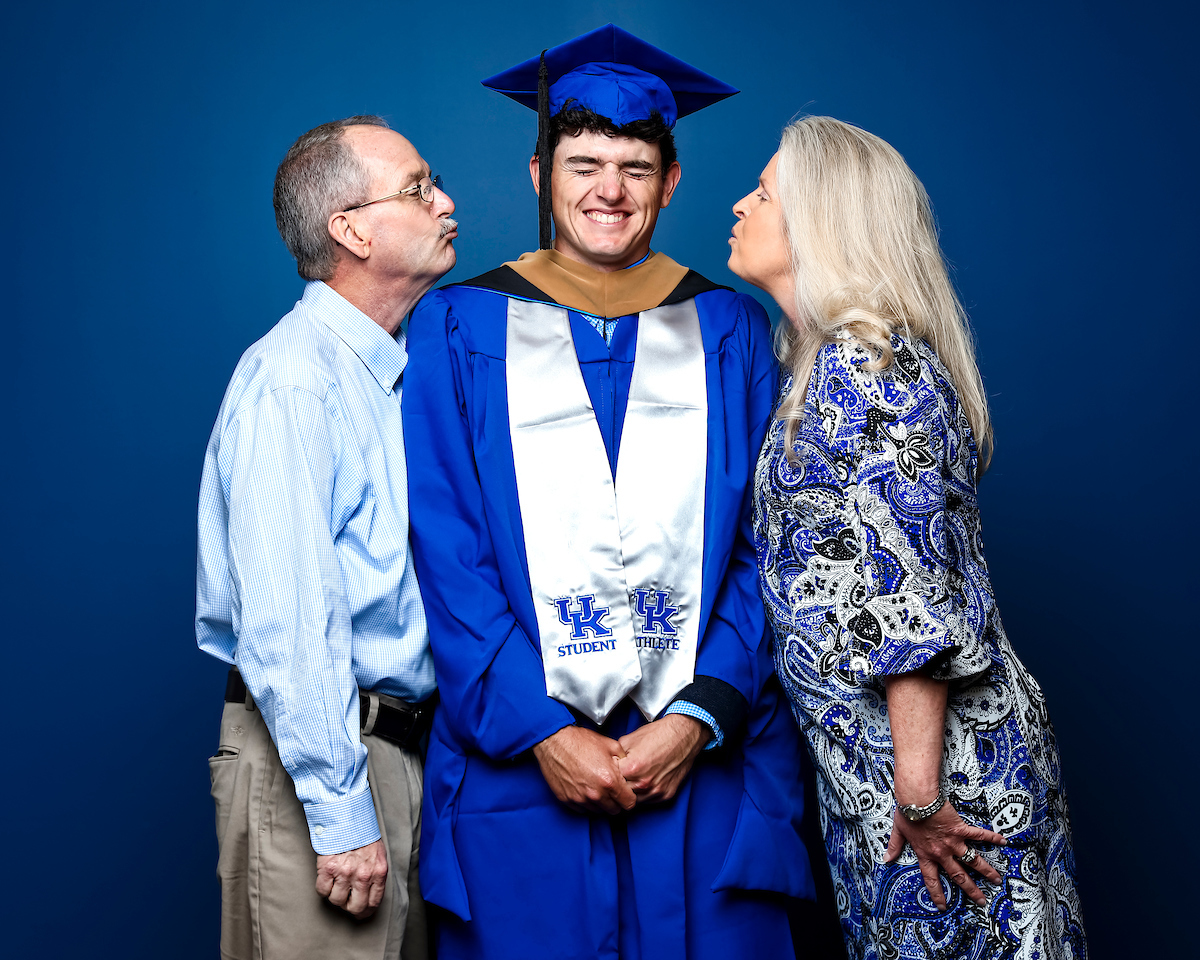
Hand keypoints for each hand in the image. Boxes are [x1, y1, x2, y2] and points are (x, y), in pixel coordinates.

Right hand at [315, 839, 387, 918]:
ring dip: (335, 895)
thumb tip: (370, 894)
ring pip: (336, 900)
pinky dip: (323, 887)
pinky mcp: (328, 869)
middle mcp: (363, 875)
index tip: (360, 912)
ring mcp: (345, 873)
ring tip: (336, 882)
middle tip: (346, 901)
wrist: (346, 817)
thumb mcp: (378, 854)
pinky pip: (322, 890)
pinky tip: (327, 877)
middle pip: (355, 907)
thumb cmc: (362, 835)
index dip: (365, 911)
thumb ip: (375, 874)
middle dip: (349, 907)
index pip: (373, 902)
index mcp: (378, 872)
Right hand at [533, 725, 636, 814]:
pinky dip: (585, 802)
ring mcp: (580, 799)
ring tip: (596, 787)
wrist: (555, 740)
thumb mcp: (611, 745)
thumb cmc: (581, 741)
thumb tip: (629, 771)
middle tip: (611, 789)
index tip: (625, 793)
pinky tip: (584, 788)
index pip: (628, 804)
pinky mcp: (567, 800)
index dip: (629, 798)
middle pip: (613, 811)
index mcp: (610, 781)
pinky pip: (582, 809)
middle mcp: (595, 794)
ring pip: (597, 811)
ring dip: (600, 802)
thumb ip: (624, 762)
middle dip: (615, 802)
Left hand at [616, 714, 707, 804]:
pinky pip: (649, 800)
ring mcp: (656, 790)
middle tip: (623, 775)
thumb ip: (616, 755)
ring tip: (634, 777)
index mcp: (632, 769)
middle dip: (620, 784)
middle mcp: (644, 783)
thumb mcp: (629, 739)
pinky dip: (645, 793)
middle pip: (622, 793)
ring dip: (632, 791)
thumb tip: (609, 763)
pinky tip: (645, 780)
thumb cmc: (659, 734)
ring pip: (635, 800)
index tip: (613, 769)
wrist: (683, 735)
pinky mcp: (666, 794)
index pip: (611, 779)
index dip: (611, 773)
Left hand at [885, 800, 1006, 909]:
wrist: (917, 800)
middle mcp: (941, 853)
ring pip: (973, 861)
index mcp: (926, 854)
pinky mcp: (961, 829)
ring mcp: (953, 842)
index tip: (943, 906)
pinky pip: (978, 835)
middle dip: (971, 890)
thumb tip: (886, 858)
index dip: (937, 893)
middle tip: (981, 901)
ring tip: (997, 880)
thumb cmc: (907, 813)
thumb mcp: (898, 831)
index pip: (931, 879)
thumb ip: (894, 846)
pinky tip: (1003, 841)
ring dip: (986, 871)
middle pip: (959, 876)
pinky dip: (991, 838)